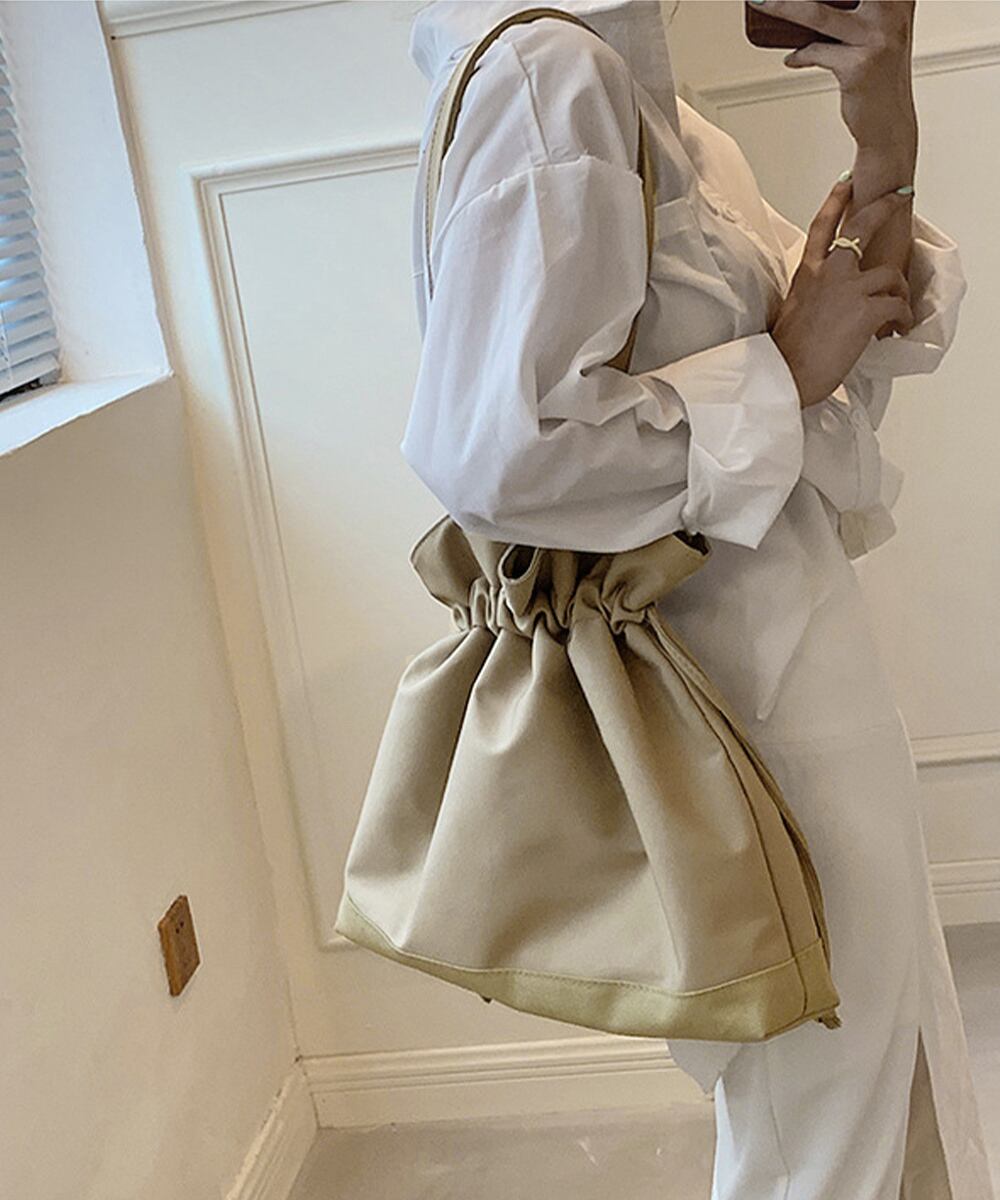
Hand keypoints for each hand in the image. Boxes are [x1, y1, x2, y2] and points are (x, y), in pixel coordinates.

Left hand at [750, 0, 917, 152]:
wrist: (889, 121)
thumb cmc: (877, 72)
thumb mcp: (874, 28)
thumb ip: (854, 8)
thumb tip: (797, 2)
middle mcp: (892, 8)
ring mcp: (877, 37)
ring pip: (817, 14)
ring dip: (782, 6)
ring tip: (760, 1)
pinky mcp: (859, 66)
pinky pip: (816, 51)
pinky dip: (800, 54)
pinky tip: (793, 57)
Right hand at [769, 177, 914, 408]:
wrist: (785, 373)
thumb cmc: (786, 352)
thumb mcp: (795, 310)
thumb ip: (814, 294)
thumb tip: (826, 301)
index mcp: (808, 273)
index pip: (822, 226)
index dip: (836, 201)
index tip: (846, 183)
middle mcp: (829, 273)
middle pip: (860, 227)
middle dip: (883, 207)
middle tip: (900, 196)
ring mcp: (848, 289)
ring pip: (890, 273)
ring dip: (900, 289)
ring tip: (900, 307)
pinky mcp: (866, 311)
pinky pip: (897, 304)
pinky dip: (902, 315)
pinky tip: (899, 325)